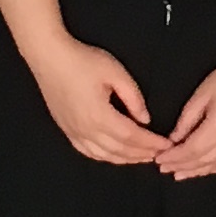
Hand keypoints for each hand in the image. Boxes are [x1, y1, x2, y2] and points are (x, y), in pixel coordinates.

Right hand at [23, 35, 167, 165]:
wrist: (49, 57)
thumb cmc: (82, 61)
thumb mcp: (115, 72)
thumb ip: (133, 97)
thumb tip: (145, 119)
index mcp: (100, 116)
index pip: (132, 137)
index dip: (150, 143)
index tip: (166, 145)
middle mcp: (86, 130)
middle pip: (119, 150)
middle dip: (141, 154)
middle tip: (159, 154)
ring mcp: (74, 132)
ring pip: (103, 155)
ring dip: (125, 159)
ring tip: (141, 157)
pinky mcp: (66, 129)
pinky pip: (87, 152)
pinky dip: (105, 157)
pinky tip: (113, 155)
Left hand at [158, 45, 215, 178]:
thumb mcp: (203, 94)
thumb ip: (187, 120)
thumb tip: (175, 139)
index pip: (189, 152)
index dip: (173, 158)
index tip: (159, 160)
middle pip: (202, 161)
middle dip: (182, 167)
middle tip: (165, 169)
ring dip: (198, 171)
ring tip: (182, 174)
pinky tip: (210, 167)